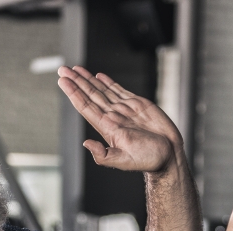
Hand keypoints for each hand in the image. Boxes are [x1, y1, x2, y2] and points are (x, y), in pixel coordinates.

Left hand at [57, 66, 182, 172]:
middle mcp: (113, 116)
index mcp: (108, 127)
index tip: (63, 81)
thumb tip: (86, 144)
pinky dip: (108, 82)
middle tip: (63, 69)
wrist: (169, 155)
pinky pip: (119, 90)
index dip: (74, 93)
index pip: (86, 106)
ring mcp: (124, 110)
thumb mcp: (125, 160)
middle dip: (76, 82)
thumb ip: (104, 155)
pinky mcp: (137, 105)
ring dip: (88, 79)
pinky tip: (98, 76)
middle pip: (90, 95)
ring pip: (102, 91)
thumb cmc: (149, 159)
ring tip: (75, 69)